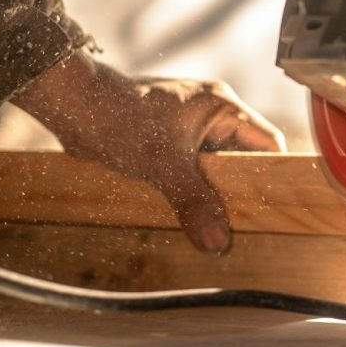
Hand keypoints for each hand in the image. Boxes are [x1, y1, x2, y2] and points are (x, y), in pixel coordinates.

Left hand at [13, 50, 284, 253]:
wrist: (73, 104)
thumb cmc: (119, 118)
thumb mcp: (163, 165)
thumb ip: (194, 203)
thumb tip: (217, 243)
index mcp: (223, 106)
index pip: (268, 141)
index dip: (273, 172)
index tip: (269, 205)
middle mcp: (213, 112)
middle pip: (245, 156)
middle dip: (240, 187)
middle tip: (238, 219)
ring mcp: (193, 125)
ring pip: (219, 164)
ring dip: (214, 189)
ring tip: (213, 217)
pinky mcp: (173, 137)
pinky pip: (197, 166)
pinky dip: (194, 187)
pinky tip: (189, 208)